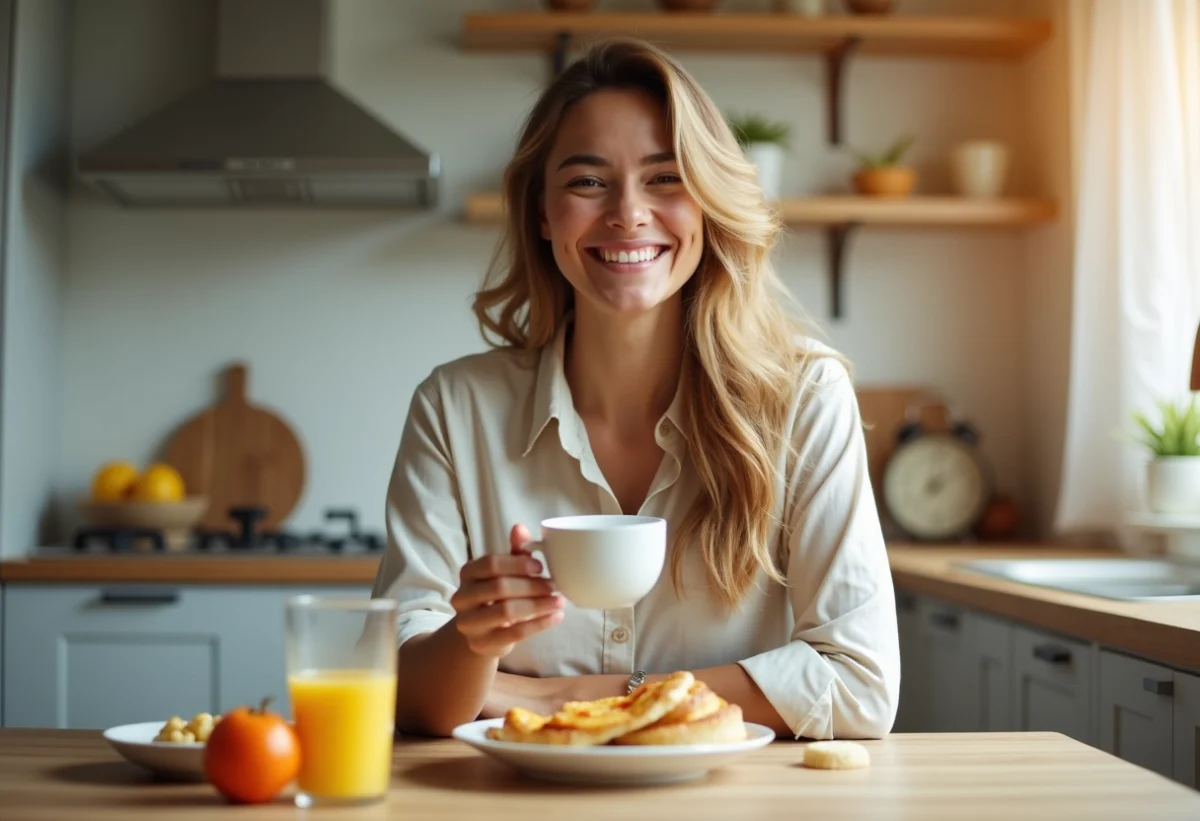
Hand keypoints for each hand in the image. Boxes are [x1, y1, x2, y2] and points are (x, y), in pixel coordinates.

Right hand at [451, 524, 564, 657]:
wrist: (480, 633)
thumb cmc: (496, 595)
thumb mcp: (503, 572)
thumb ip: (514, 552)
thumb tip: (520, 527)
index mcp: (467, 573)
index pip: (491, 564)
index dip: (518, 564)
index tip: (540, 567)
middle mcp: (462, 598)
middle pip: (500, 587)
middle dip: (531, 586)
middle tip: (554, 586)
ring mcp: (469, 624)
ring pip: (506, 611)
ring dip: (538, 606)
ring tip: (559, 601)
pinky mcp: (481, 644)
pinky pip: (514, 634)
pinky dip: (539, 624)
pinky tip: (556, 617)